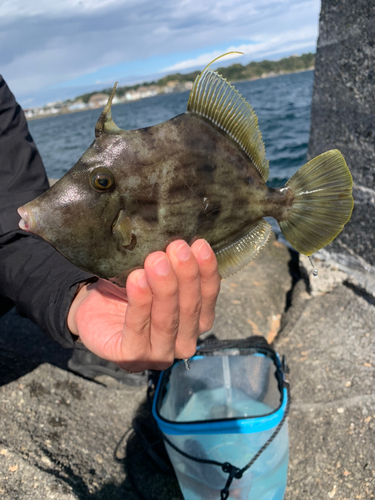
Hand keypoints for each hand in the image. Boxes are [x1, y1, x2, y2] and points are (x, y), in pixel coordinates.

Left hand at [67, 239, 219, 371]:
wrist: (92, 305)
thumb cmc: (129, 288)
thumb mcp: (155, 274)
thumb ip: (173, 266)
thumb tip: (186, 240)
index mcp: (195, 321)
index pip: (208, 298)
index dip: (207, 272)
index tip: (200, 244)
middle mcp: (183, 342)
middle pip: (190, 309)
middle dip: (185, 276)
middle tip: (177, 247)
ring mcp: (159, 355)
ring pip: (167, 321)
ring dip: (164, 288)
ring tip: (156, 260)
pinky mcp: (131, 358)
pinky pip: (137, 330)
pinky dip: (139, 303)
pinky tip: (137, 280)